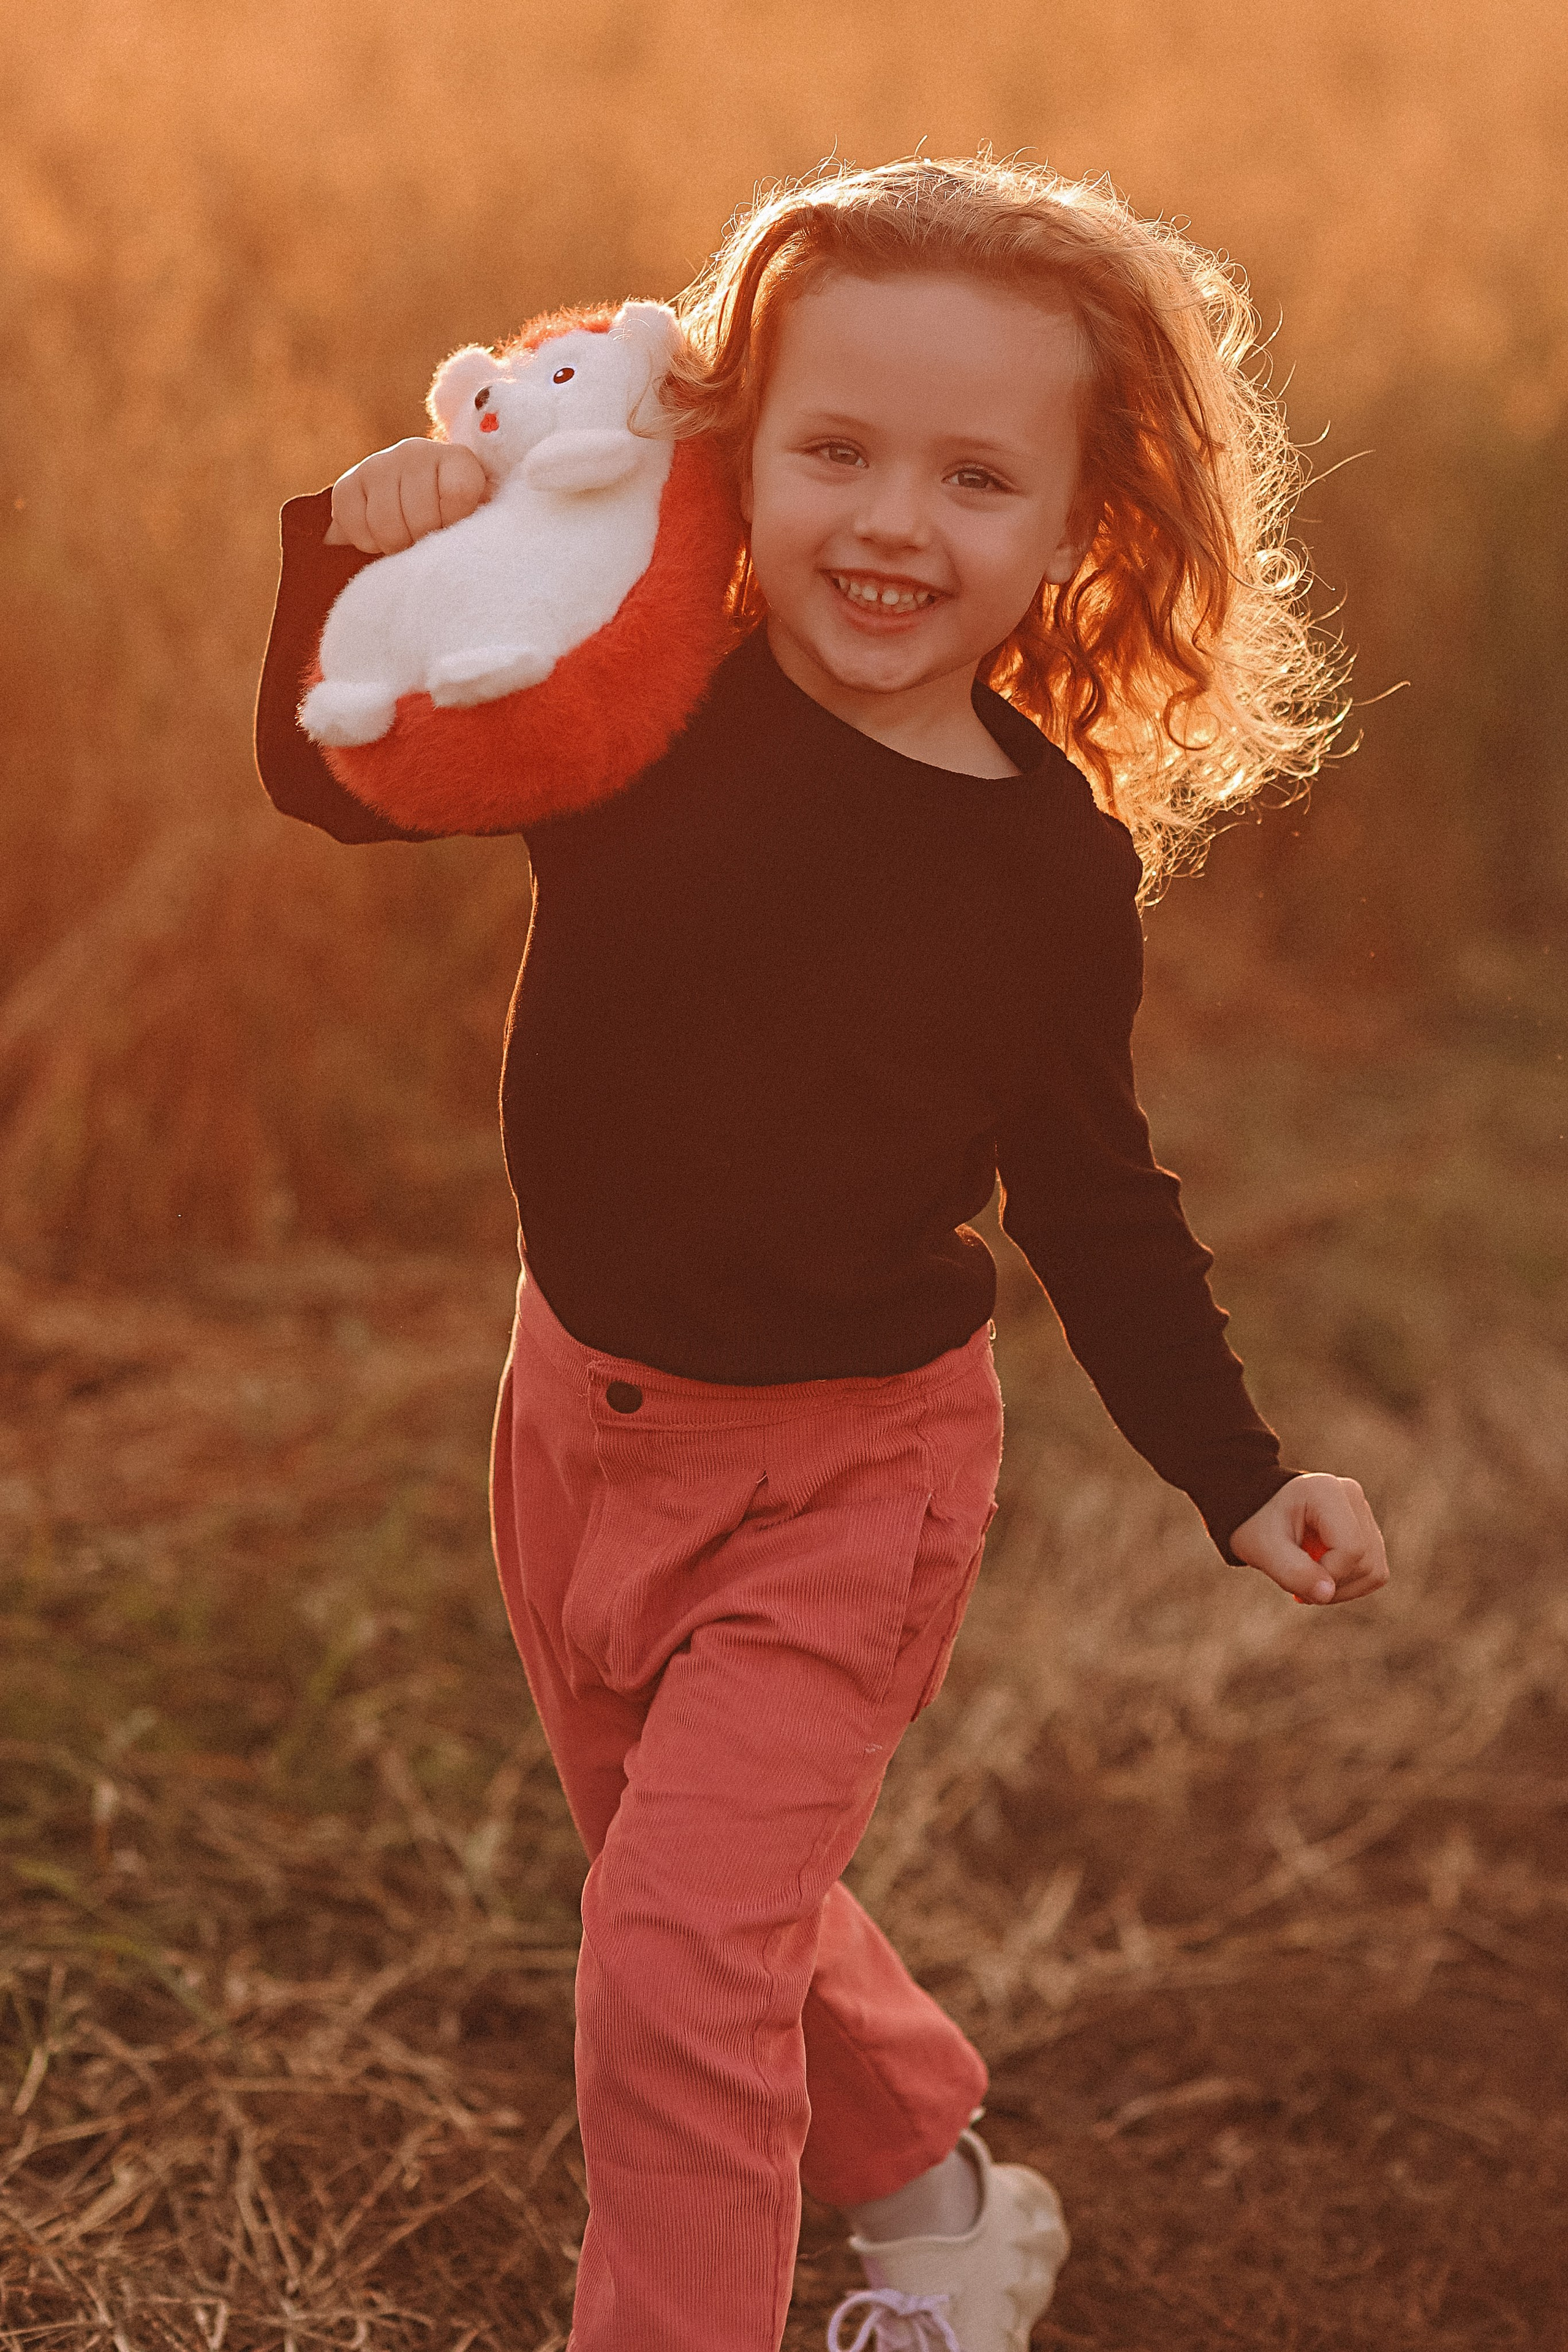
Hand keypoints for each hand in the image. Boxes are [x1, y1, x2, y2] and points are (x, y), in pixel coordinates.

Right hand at [324, 437, 487, 553]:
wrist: (407, 509)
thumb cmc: (449, 519)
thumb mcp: (472, 519)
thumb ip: (472, 524)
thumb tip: (459, 544)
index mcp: (456, 460)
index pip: (458, 491)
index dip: (454, 520)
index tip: (452, 527)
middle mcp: (416, 452)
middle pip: (420, 517)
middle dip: (423, 540)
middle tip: (424, 539)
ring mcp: (379, 464)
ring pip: (386, 524)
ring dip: (395, 544)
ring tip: (404, 538)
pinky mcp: (348, 483)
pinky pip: (355, 525)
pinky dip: (367, 542)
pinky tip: (379, 535)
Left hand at [1229, 1472, 1388, 1605]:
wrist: (1257, 1510)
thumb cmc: (1257, 1525)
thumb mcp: (1264, 1549)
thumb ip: (1293, 1571)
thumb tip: (1326, 1594)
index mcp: (1328, 1491)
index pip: (1351, 1549)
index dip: (1327, 1574)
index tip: (1293, 1577)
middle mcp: (1353, 1497)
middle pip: (1365, 1563)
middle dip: (1331, 1584)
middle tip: (1295, 1581)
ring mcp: (1363, 1513)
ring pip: (1374, 1571)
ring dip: (1340, 1589)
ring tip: (1306, 1578)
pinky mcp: (1367, 1530)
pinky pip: (1374, 1573)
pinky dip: (1348, 1585)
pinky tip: (1320, 1576)